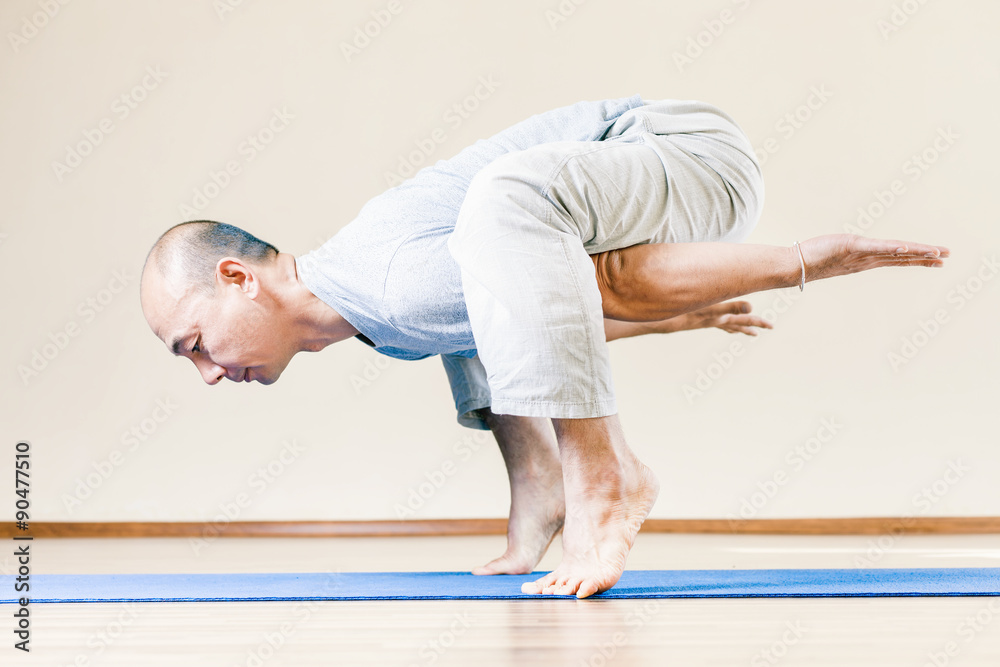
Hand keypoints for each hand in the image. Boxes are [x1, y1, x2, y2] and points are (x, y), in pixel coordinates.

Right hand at [684, 300, 772, 335]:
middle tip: (766, 329)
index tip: (771, 326)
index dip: (759, 321)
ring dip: (739, 327)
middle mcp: (718, 321)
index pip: (746, 319)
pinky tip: (720, 323)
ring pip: (728, 325)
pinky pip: (716, 323)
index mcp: (723, 318)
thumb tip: (752, 307)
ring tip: (746, 332)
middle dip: (752, 326)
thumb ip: (731, 307)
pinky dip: (723, 324)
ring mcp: (708, 321)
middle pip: (740, 324)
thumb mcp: (712, 308)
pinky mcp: (699, 320)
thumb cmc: (688, 312)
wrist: (666, 322)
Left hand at [797, 234, 949, 282]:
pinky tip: (907, 248)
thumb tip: (848, 250)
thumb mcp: (834, 255)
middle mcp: (867, 259)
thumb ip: (845, 253)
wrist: (796, 266)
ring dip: (917, 253)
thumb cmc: (812, 259)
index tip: (937, 259)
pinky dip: (892, 248)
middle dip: (925, 257)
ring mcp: (861, 255)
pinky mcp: (851, 247)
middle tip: (947, 257)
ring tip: (937, 253)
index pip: (897, 258)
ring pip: (894, 253)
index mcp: (866, 260)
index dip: (918, 259)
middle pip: (902, 257)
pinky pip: (876, 248)